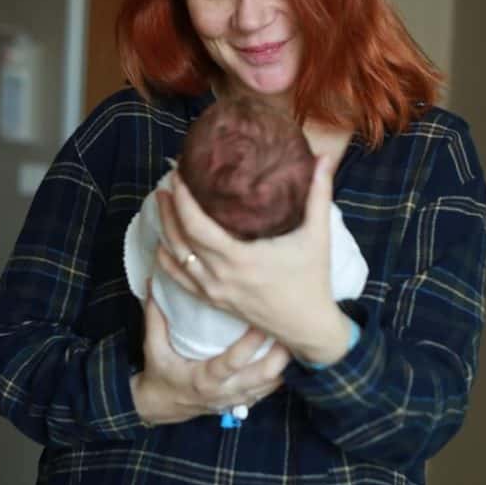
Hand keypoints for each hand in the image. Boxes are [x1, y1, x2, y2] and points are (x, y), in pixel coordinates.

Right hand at [131, 291, 290, 425]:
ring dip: (286, 364)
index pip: (232, 362)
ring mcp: (236, 399)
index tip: (264, 322)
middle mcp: (224, 391)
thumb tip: (153, 281)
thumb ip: (155, 316)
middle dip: (280, 356)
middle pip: (262, 376)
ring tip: (297, 337)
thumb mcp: (153, 347)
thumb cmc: (160, 373)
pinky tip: (291, 355)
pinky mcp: (244, 401)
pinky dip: (282, 374)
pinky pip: (270, 391)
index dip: (251, 344)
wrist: (162, 406)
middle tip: (292, 329)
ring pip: (271, 385)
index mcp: (203, 378)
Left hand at [155, 155, 352, 364]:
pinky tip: (162, 244)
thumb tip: (323, 157)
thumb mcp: (318, 235)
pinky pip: (180, 281)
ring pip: (175, 259)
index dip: (183, 200)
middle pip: (180, 239)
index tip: (178, 177)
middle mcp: (221, 276)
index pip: (197, 226)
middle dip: (169, 209)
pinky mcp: (214, 302)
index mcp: (241, 259)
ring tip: (162, 205)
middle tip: (166, 182)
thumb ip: (320, 194)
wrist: (308, 327)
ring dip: (165, 231)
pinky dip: (167, 261)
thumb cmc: (313, 280)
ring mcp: (214, 292)